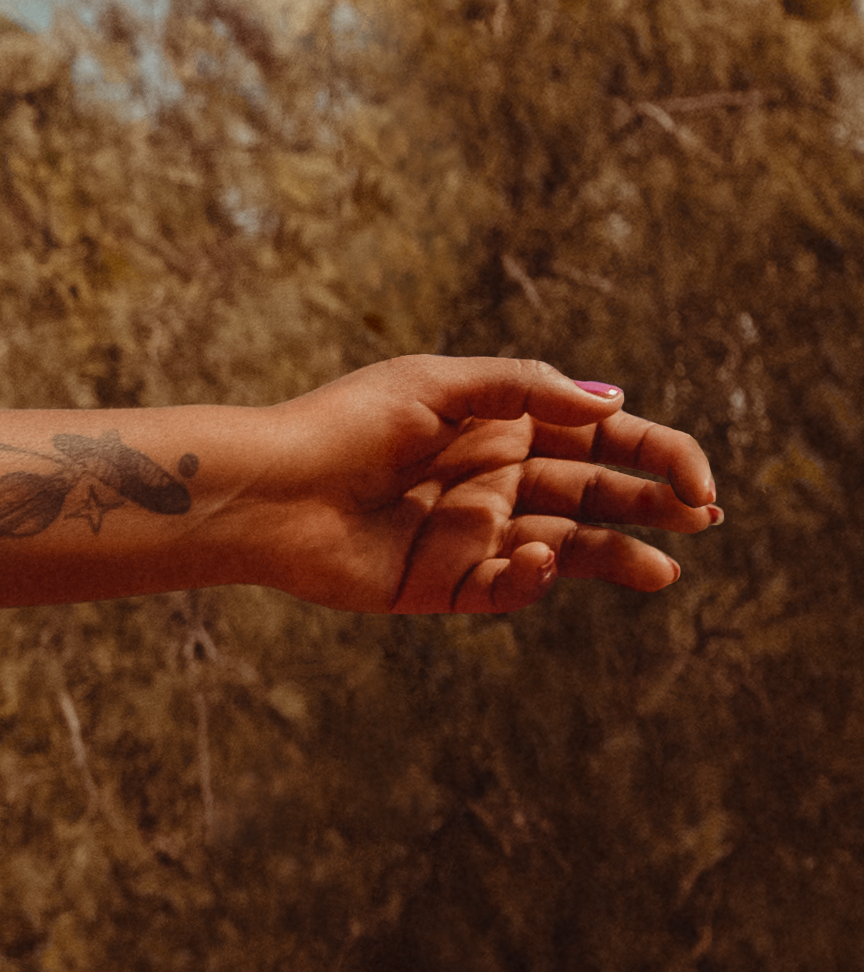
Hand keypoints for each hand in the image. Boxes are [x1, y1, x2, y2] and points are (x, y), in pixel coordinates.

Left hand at [225, 353, 721, 621]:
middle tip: (702, 520)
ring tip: (663, 570)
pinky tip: (540, 556)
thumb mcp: (441, 384)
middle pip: (595, 498)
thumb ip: (527, 389)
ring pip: (565, 550)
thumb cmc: (344, 424)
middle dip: (652, 508)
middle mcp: (498, 482)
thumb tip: (610, 404)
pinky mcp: (442, 585)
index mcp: (506, 427)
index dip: (656, 457)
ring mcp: (474, 536)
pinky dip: (532, 576)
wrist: (269, 489)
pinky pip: (506, 587)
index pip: (602, 441)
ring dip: (617, 558)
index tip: (698, 479)